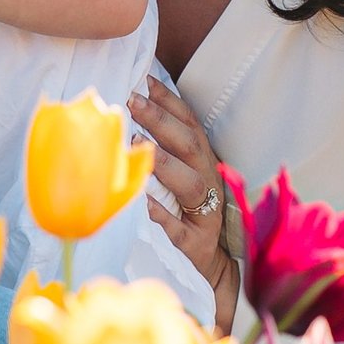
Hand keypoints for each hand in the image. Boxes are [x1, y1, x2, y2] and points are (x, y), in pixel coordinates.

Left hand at [128, 75, 239, 324]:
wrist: (211, 261)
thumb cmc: (189, 210)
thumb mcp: (182, 174)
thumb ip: (164, 145)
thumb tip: (132, 106)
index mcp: (203, 162)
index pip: (189, 125)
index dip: (170, 102)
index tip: (145, 81)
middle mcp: (208, 181)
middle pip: (189, 147)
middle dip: (162, 122)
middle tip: (132, 102)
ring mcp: (205, 212)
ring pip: (190, 184)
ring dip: (165, 164)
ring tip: (138, 147)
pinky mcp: (196, 243)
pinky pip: (181, 230)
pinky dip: (164, 217)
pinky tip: (145, 205)